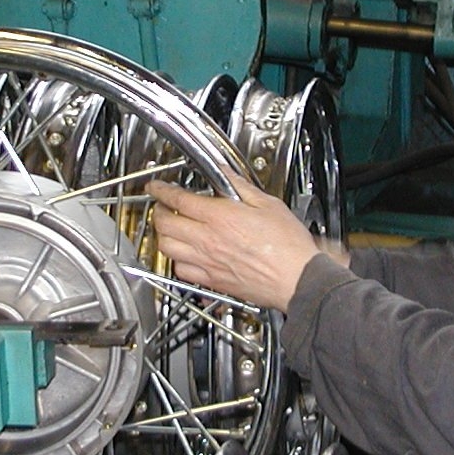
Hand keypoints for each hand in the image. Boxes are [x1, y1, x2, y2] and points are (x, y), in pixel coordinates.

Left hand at [148, 175, 322, 311]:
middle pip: (164, 224)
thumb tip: (224, 173)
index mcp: (220, 217)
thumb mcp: (267, 203)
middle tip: (162, 206)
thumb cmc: (288, 245)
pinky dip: (177, 260)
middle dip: (158, 211)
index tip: (156, 187)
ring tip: (170, 228)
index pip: (178, 200)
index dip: (161, 190)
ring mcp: (207, 262)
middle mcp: (207, 240)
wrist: (297, 279)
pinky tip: (185, 255)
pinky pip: (181, 271)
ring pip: (166, 248)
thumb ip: (240, 186)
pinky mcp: (212, 281)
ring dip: (163, 235)